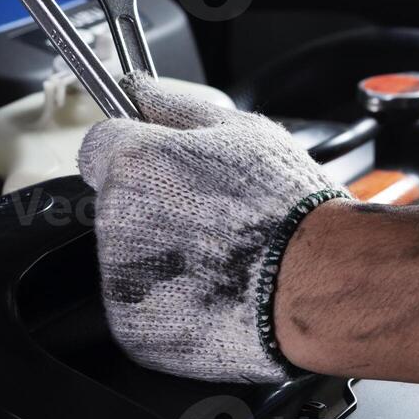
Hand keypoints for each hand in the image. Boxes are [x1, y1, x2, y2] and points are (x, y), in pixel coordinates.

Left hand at [78, 76, 348, 382]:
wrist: (319, 286)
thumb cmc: (290, 210)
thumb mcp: (243, 131)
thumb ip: (176, 107)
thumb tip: (140, 90)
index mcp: (134, 162)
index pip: (99, 148)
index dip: (134, 158)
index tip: (161, 173)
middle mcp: (116, 220)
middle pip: (117, 208)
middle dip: (154, 212)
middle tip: (212, 222)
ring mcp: (121, 281)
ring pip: (129, 262)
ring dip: (163, 262)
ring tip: (220, 262)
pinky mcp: (132, 329)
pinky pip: (141, 311)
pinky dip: (170, 308)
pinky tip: (213, 297)